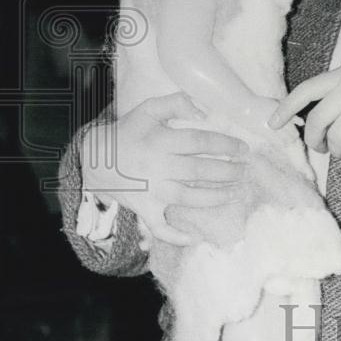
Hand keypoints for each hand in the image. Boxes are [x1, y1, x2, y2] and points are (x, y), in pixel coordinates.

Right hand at [80, 92, 250, 246]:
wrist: (96, 159)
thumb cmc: (128, 132)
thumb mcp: (148, 109)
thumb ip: (175, 103)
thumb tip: (203, 112)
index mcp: (160, 141)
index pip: (199, 142)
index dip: (225, 145)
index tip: (243, 149)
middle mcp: (157, 167)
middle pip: (199, 171)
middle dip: (227, 172)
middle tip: (245, 171)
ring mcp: (151, 191)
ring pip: (188, 198)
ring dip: (216, 198)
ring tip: (237, 193)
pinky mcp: (144, 209)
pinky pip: (159, 227)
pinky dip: (175, 236)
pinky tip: (195, 238)